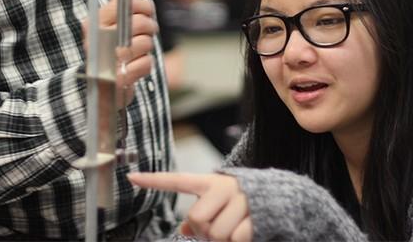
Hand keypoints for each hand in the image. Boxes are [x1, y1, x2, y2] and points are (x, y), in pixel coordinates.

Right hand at [85, 0, 157, 107]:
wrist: (100, 89)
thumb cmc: (109, 50)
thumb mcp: (111, 23)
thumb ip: (119, 0)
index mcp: (94, 22)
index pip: (127, 3)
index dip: (144, 5)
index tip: (147, 12)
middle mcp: (97, 40)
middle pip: (139, 23)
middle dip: (150, 27)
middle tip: (148, 32)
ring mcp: (106, 61)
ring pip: (145, 43)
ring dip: (147, 48)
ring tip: (137, 51)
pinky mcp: (118, 80)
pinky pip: (146, 64)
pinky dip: (145, 66)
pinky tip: (134, 67)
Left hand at [128, 172, 251, 241]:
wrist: (281, 198)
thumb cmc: (242, 204)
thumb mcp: (219, 203)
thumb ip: (200, 214)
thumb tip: (182, 230)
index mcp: (211, 182)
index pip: (177, 180)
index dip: (154, 181)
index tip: (130, 177)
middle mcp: (224, 186)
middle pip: (196, 219)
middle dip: (204, 231)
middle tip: (218, 227)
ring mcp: (241, 200)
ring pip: (215, 233)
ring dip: (221, 240)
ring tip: (234, 229)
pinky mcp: (255, 215)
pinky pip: (235, 239)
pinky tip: (246, 232)